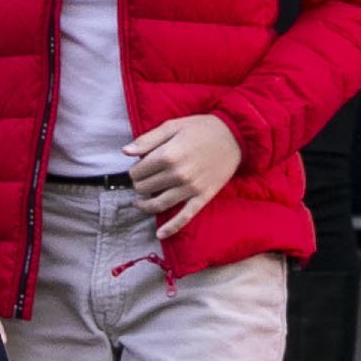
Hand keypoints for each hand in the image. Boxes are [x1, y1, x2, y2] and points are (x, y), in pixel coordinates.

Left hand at [124, 113, 241, 237]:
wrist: (235, 136)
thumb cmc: (202, 128)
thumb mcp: (172, 126)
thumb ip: (147, 140)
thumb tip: (125, 152)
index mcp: (168, 155)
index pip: (138, 172)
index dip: (134, 171)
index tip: (138, 167)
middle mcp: (177, 175)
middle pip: (145, 188)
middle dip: (139, 185)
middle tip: (142, 180)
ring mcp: (190, 189)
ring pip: (158, 204)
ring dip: (145, 205)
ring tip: (139, 202)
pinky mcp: (202, 197)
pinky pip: (184, 217)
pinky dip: (171, 228)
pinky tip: (159, 234)